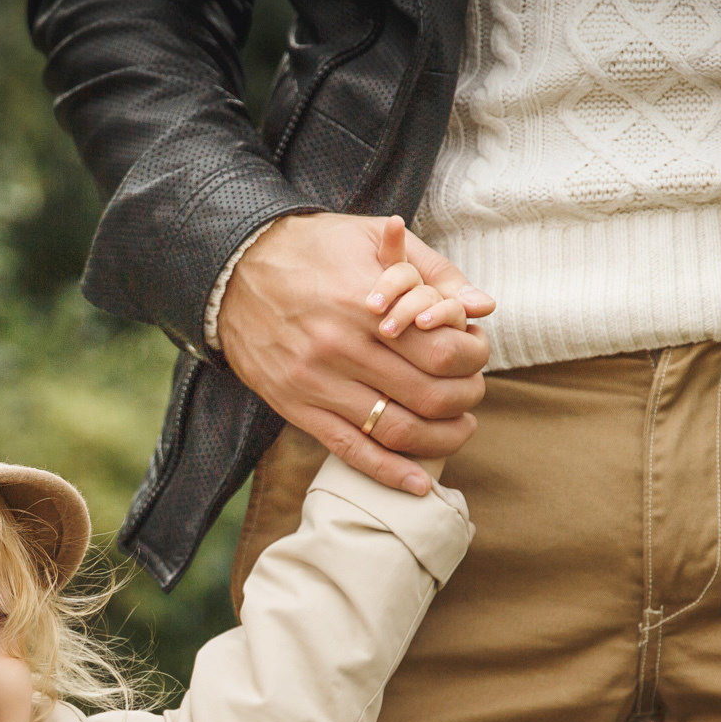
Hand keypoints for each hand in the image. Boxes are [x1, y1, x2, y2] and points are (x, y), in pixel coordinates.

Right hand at [216, 213, 492, 494]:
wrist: (234, 271)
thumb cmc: (311, 249)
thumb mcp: (369, 237)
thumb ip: (431, 269)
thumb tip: (485, 306)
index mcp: (366, 304)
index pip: (443, 351)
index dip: (473, 359)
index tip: (476, 354)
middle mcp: (342, 348)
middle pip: (427, 395)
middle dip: (464, 400)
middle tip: (472, 394)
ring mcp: (317, 383)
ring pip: (395, 430)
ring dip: (439, 440)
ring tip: (458, 430)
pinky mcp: (296, 408)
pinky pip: (350, 450)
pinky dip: (389, 473)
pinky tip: (419, 483)